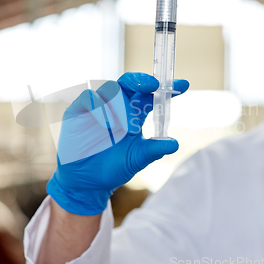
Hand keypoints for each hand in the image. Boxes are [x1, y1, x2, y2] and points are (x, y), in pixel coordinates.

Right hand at [47, 72, 189, 214]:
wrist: (86, 182)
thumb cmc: (113, 168)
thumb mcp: (136, 159)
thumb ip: (153, 150)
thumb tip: (174, 144)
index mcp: (135, 113)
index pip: (152, 95)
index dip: (167, 88)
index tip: (184, 85)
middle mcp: (117, 105)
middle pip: (130, 82)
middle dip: (142, 81)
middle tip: (153, 86)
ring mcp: (98, 106)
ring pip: (111, 88)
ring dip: (122, 103)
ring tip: (129, 126)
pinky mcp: (79, 110)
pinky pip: (89, 97)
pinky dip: (99, 106)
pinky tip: (108, 124)